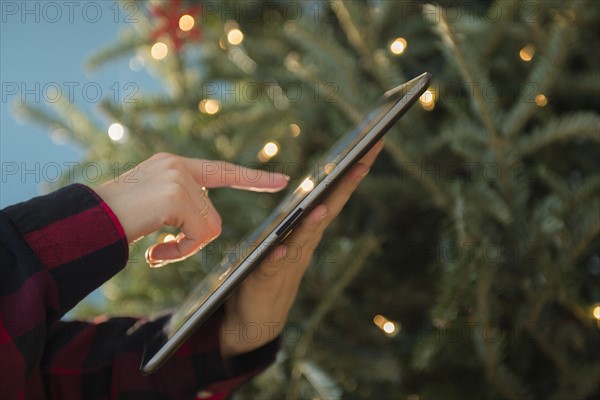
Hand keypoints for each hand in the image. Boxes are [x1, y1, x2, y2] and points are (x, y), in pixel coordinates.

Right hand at [95, 153, 288, 266]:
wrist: (83, 221)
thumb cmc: (113, 221)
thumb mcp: (152, 209)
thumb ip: (180, 210)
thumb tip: (204, 231)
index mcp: (173, 166)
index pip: (222, 171)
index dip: (252, 178)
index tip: (283, 180)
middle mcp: (178, 165)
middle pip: (213, 215)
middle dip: (193, 239)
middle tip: (163, 249)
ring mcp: (177, 177)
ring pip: (208, 227)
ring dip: (184, 247)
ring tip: (155, 250)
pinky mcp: (176, 195)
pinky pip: (199, 235)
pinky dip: (180, 251)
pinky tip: (154, 252)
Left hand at [220, 140, 383, 357]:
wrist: (255, 320)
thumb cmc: (269, 275)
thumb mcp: (283, 242)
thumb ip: (294, 224)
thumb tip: (311, 196)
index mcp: (306, 231)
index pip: (330, 197)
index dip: (347, 174)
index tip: (367, 147)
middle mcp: (302, 244)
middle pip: (327, 210)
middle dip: (344, 186)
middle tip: (363, 160)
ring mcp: (287, 263)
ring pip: (303, 238)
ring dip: (313, 223)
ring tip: (323, 206)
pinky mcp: (265, 281)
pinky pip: (272, 268)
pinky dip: (277, 259)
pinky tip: (280, 251)